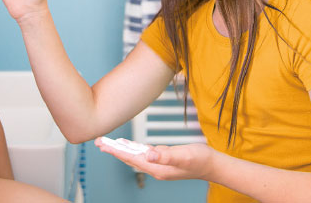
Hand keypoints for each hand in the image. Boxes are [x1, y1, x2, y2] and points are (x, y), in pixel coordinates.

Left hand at [94, 137, 213, 180]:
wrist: (212, 165)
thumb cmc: (200, 160)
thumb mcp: (183, 156)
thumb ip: (166, 156)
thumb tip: (149, 154)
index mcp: (157, 168)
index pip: (131, 158)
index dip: (116, 151)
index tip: (103, 145)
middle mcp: (155, 168)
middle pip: (129, 158)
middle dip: (114, 150)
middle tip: (98, 142)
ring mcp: (159, 165)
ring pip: (135, 156)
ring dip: (121, 150)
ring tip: (107, 143)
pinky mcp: (163, 160)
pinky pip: (143, 155)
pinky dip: (133, 149)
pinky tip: (128, 146)